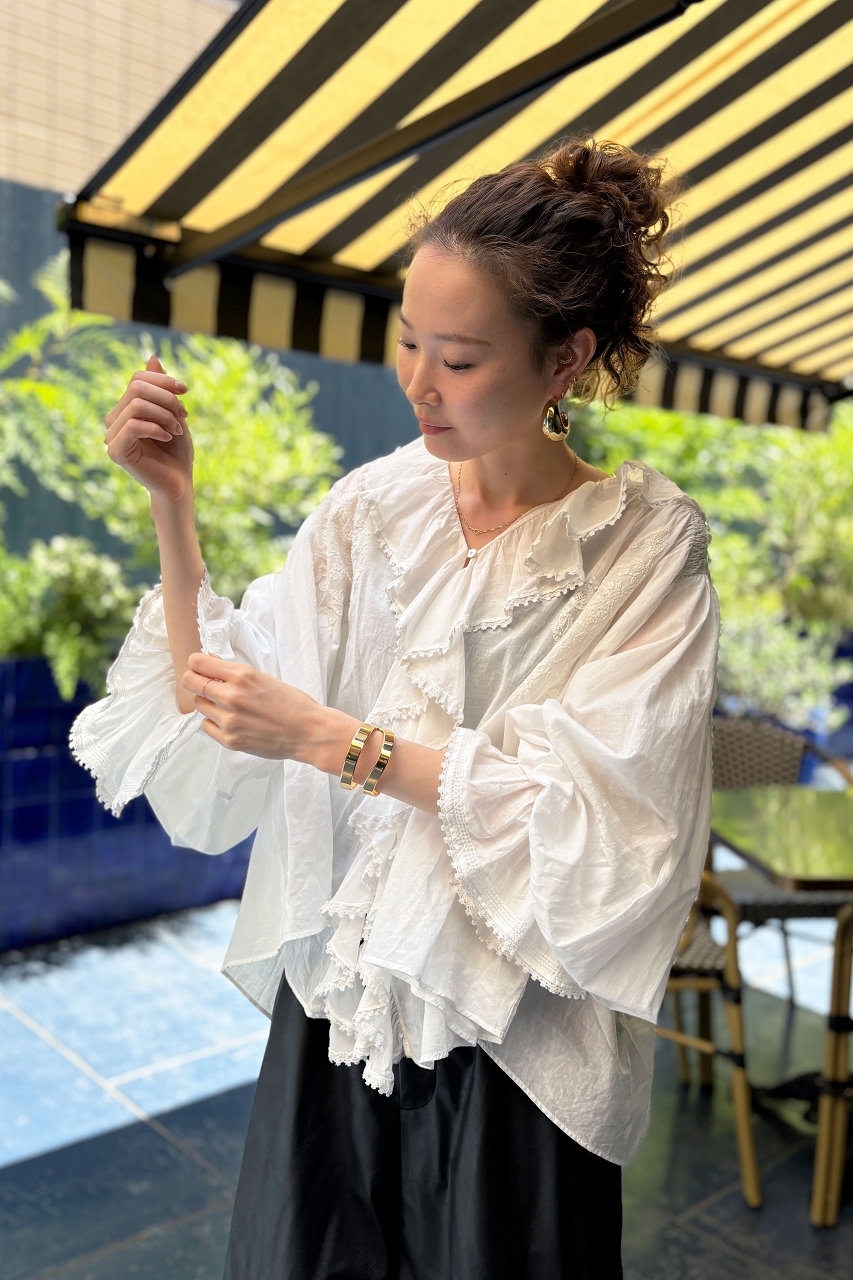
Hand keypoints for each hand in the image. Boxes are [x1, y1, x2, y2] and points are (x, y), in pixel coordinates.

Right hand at [105, 354, 192, 502]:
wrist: (179, 482)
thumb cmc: (177, 450)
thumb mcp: (173, 413)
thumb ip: (160, 388)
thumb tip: (152, 357)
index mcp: (125, 409)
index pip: (137, 379)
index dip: (163, 381)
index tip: (185, 392)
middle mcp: (114, 420)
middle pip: (136, 388)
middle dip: (166, 398)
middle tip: (184, 414)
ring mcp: (112, 436)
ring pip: (136, 406)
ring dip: (165, 415)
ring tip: (178, 429)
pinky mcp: (116, 451)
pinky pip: (133, 426)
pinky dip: (156, 428)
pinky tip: (168, 437)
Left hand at [181, 652, 353, 766]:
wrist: (309, 732)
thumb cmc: (292, 703)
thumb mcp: (264, 678)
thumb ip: (234, 672)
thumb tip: (208, 661)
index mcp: (242, 676)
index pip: (197, 663)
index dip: (196, 664)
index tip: (200, 668)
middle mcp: (231, 697)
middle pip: (190, 683)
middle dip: (196, 681)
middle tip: (207, 686)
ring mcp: (229, 721)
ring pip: (198, 706)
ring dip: (208, 703)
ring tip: (228, 707)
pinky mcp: (229, 740)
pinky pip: (206, 727)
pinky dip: (215, 723)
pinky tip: (232, 722)